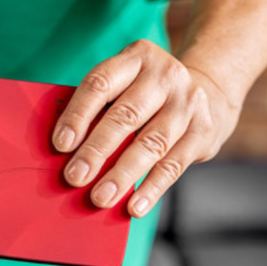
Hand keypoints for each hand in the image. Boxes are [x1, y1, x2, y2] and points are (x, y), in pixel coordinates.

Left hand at [53, 39, 239, 216]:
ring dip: (122, 174)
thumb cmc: (142, 95)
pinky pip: (174, 165)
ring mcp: (187, 103)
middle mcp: (164, 76)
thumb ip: (96, 109)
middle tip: (74, 178)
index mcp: (135, 58)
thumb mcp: (122, 86)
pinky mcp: (203, 131)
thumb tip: (62, 152)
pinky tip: (134, 207)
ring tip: (100, 198)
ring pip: (151, 143)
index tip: (60, 145)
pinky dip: (151, 188)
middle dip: (96, 150)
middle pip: (126, 116)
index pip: (100, 84)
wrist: (206, 91)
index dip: (78, 115)